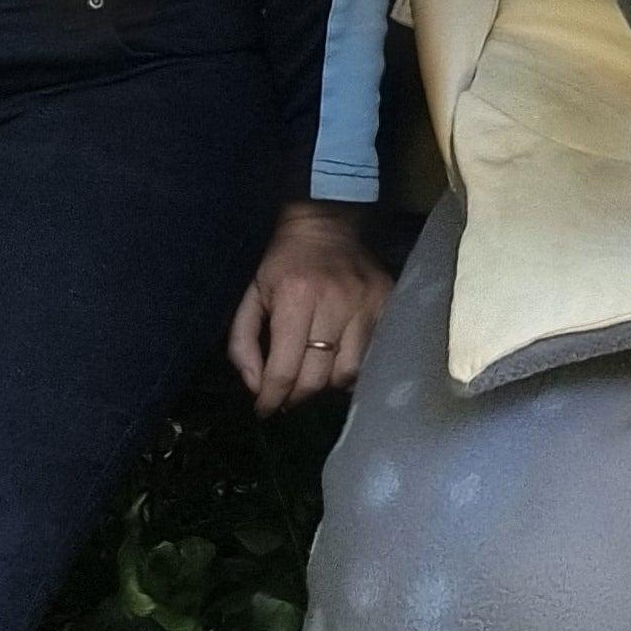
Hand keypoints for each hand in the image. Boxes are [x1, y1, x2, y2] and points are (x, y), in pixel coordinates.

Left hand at [228, 202, 391, 414]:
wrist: (327, 221)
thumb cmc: (283, 262)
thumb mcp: (251, 295)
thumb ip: (242, 343)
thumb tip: (255, 387)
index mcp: (295, 298)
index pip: (285, 369)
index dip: (271, 398)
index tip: (265, 409)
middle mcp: (335, 302)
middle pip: (318, 377)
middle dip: (297, 396)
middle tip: (287, 396)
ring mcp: (367, 303)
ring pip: (349, 372)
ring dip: (327, 384)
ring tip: (314, 377)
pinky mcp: (388, 301)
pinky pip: (373, 354)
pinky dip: (355, 367)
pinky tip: (339, 362)